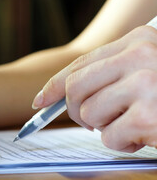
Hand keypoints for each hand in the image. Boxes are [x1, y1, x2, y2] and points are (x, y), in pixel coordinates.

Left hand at [32, 25, 156, 152]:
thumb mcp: (148, 66)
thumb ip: (112, 72)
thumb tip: (61, 94)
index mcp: (138, 41)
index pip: (79, 64)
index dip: (54, 85)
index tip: (40, 100)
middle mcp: (141, 57)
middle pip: (75, 89)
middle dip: (75, 110)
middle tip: (90, 119)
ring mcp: (147, 85)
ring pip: (90, 114)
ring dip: (105, 127)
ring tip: (130, 124)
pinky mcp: (150, 116)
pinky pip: (111, 137)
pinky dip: (122, 143)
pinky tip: (143, 136)